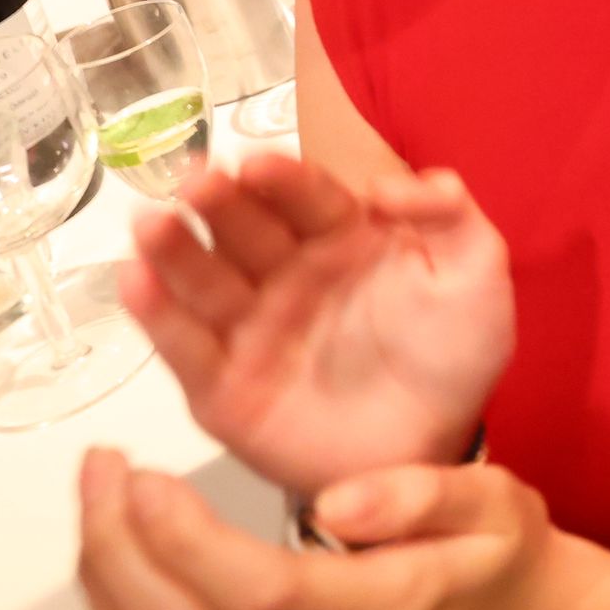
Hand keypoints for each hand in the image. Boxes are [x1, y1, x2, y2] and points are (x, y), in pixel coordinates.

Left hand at [80, 445, 573, 609]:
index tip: (144, 474)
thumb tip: (339, 498)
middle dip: (114, 550)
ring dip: (105, 592)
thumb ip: (426, 494)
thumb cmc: (501, 574)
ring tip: (100, 513)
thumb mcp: (500, 507)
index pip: (255, 591)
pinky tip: (121, 576)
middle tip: (101, 475)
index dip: (178, 537)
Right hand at [118, 153, 513, 498]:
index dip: (280, 179)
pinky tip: (134, 282)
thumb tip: (389, 184)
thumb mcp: (475, 272)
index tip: (255, 162)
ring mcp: (251, 330)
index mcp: (343, 237)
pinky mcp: (223, 389)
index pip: (306, 198)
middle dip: (218, 203)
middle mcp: (287, 275)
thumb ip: (448, 214)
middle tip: (194, 182)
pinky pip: (186, 349)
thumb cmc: (455, 353)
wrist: (435, 446)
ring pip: (205, 281)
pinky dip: (157, 317)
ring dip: (174, 251)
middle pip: (245, 230)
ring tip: (149, 224)